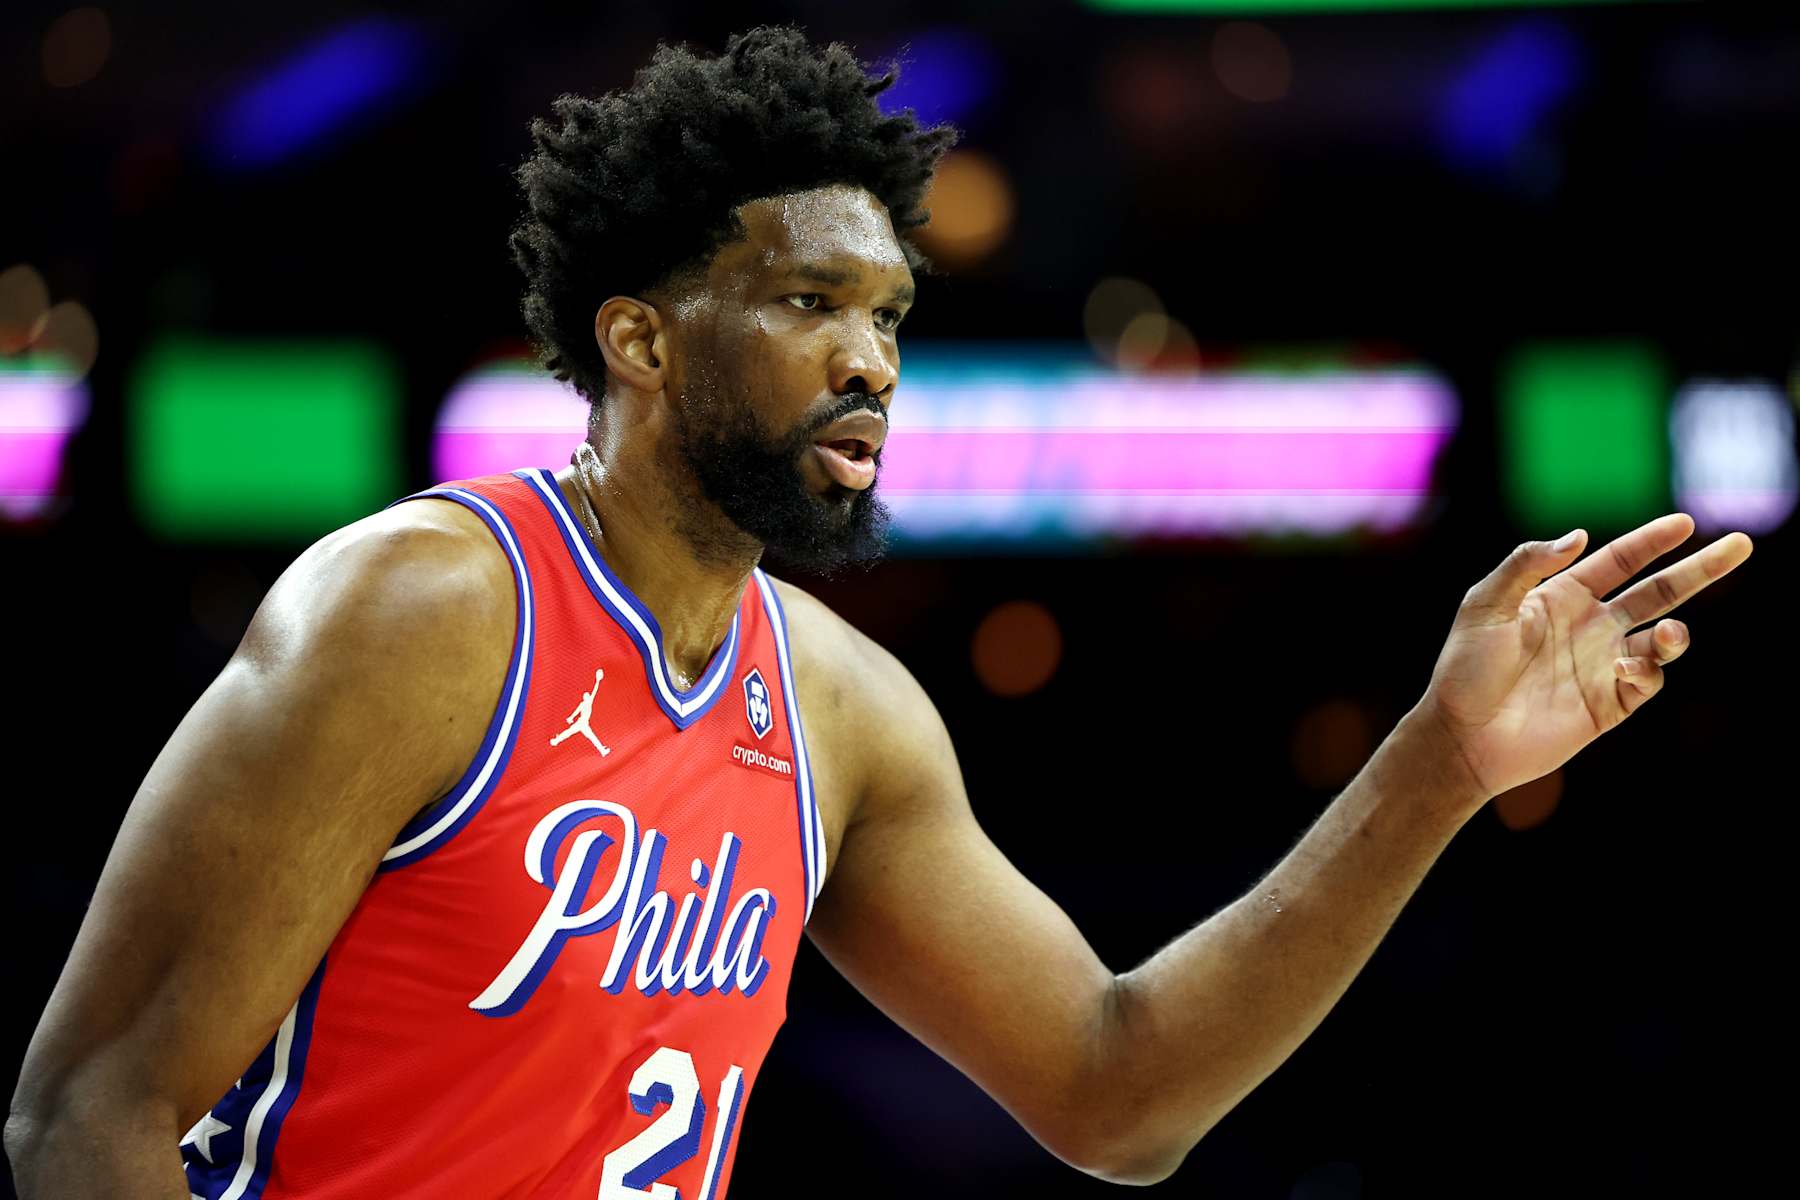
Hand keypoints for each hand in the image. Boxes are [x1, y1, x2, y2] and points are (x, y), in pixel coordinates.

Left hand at [1415, 514, 1753, 804]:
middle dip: (1700, 570)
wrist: (1463, 734)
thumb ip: (1526, 564)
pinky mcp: (1610, 703)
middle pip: (1658, 591)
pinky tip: (1626, 667)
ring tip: (1669, 631)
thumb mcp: (1485, 604)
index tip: (1686, 523)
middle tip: (1741, 546)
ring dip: (1675, 631)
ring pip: (1662, 638)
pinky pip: (1649, 681)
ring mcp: (1603, 664)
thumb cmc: (1466, 668)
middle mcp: (1590, 626)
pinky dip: (1649, 669)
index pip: (1619, 560)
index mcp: (1562, 597)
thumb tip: (1581, 537)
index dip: (1652, 541)